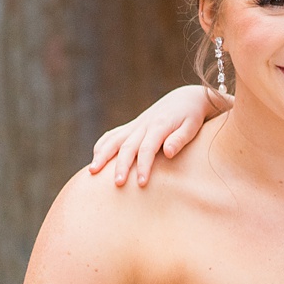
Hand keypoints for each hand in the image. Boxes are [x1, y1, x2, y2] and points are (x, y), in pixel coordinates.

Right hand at [87, 85, 220, 184]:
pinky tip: (95, 158)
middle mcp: (143, 125)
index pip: (147, 148)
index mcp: (159, 126)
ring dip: (102, 155)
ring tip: (92, 172)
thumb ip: (180, 139)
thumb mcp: (192, 126)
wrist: (185, 99)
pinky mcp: (131, 127)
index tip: (141, 183)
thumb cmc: (192, 117)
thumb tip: (168, 153)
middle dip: (120, 166)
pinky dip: (102, 145)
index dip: (143, 166)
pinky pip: (112, 135)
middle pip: (127, 146)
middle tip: (117, 184)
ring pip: (114, 140)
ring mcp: (135, 125)